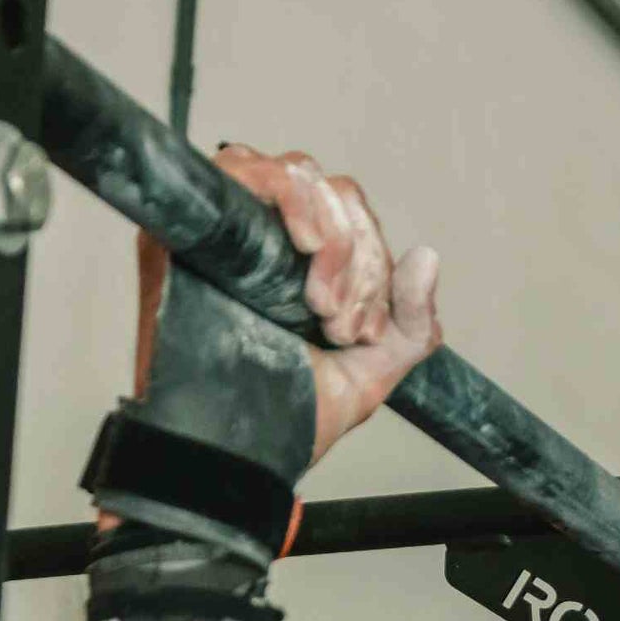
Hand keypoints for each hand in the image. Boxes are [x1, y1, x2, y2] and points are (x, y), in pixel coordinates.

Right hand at [200, 144, 442, 462]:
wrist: (233, 451)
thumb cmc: (285, 418)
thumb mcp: (370, 371)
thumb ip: (410, 322)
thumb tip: (427, 256)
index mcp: (300, 266)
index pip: (348, 214)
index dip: (372, 260)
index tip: (358, 331)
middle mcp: (262, 241)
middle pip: (329, 188)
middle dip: (357, 254)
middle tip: (338, 322)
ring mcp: (227, 230)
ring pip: (296, 174)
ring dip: (331, 234)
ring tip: (321, 302)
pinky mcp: (192, 230)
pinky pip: (243, 169)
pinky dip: (289, 195)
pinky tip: (308, 245)